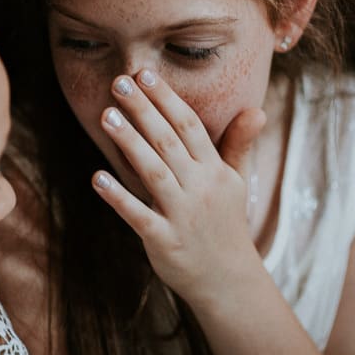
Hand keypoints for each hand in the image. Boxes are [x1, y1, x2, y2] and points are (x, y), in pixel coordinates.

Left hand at [92, 69, 266, 303]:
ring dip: (129, 143)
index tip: (145, 74)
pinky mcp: (164, 240)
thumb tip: (257, 109)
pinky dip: (118, 197)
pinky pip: (138, 215)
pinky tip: (98, 178)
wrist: (228, 280)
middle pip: (168, 142)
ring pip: (153, 172)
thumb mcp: (236, 182)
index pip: (189, 126)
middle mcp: (199, 188)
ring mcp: (182, 215)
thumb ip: (238, 143)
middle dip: (144, 110)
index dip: (167, 99)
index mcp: (214, 170)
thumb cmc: (225, 223)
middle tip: (119, 81)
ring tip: (107, 115)